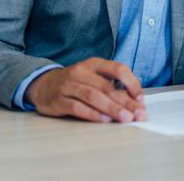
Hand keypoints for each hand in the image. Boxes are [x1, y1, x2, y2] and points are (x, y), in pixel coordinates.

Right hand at [25, 58, 145, 122]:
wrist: (42, 85)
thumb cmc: (75, 83)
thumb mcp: (92, 77)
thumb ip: (111, 87)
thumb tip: (136, 102)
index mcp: (93, 64)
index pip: (117, 69)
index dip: (132, 84)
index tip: (141, 99)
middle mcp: (80, 72)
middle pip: (106, 87)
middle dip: (125, 101)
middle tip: (138, 114)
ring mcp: (68, 85)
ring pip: (93, 96)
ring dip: (111, 108)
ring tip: (125, 118)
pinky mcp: (58, 100)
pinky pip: (77, 107)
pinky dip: (92, 114)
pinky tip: (104, 120)